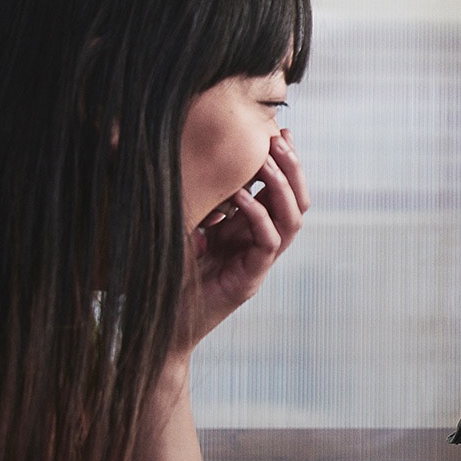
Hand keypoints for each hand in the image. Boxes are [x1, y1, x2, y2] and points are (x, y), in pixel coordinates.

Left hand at [179, 132, 305, 351]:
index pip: (281, 193)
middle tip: (280, 140)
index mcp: (249, 232)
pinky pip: (268, 243)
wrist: (162, 327)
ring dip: (283, 187)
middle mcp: (260, 246)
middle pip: (297, 202)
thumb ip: (198, 202)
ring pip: (292, 220)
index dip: (286, 163)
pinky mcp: (249, 281)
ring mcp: (258, 264)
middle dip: (293, 168)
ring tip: (267, 161)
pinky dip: (258, 216)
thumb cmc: (168, 277)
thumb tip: (196, 162)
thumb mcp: (183, 228)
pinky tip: (240, 196)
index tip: (280, 132)